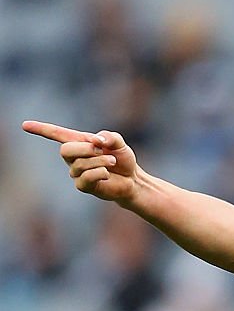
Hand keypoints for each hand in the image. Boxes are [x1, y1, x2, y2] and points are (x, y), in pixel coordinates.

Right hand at [22, 120, 138, 203]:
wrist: (131, 178)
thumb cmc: (121, 158)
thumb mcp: (119, 143)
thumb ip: (110, 137)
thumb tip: (98, 140)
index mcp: (79, 142)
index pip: (56, 134)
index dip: (41, 130)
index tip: (25, 125)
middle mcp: (73, 157)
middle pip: (65, 150)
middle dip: (86, 149)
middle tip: (102, 150)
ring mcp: (76, 172)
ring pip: (80, 164)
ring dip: (100, 160)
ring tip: (112, 162)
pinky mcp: (83, 186)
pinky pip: (86, 177)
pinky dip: (101, 172)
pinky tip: (107, 174)